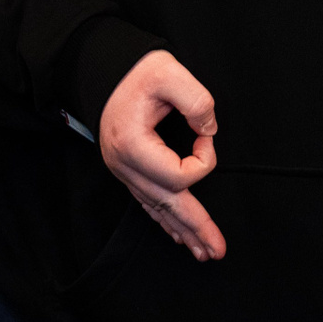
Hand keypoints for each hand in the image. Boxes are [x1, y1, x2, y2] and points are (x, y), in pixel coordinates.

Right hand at [98, 50, 225, 261]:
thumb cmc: (137, 71)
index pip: (178, 176)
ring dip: (181, 230)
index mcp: (133, 145)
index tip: (206, 135)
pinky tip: (176, 233)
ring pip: (156, 209)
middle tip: (217, 250)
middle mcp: (125, 166)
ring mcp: (123, 171)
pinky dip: (164, 218)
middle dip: (195, 228)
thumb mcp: (169, 72)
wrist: (105, 70)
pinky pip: (147, 201)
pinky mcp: (127, 169)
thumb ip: (197, 101)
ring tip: (203, 251)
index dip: (204, 160)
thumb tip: (208, 133)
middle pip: (167, 205)